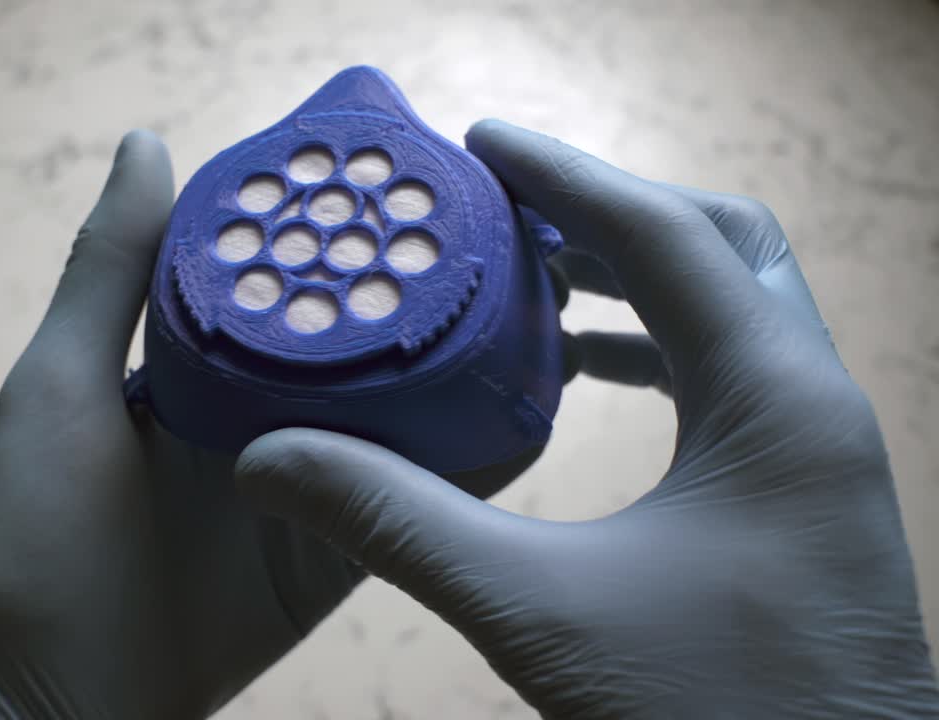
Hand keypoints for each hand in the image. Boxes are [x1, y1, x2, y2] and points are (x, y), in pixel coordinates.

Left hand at [0, 130, 564, 718]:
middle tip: (502, 239)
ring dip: (462, 367)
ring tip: (535, 307)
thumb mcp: (58, 386)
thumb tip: (151, 142)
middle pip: (362, 338)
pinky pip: (420, 501)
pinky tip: (522, 411)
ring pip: (406, 412)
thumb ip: (111, 273)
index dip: (343, 229)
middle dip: (424, 291)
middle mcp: (269, 411)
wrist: (53, 696)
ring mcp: (315, 481)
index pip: (290, 277)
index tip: (408, 179)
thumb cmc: (32, 539)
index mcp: (205, 361)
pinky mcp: (346, 549)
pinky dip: (471, 464)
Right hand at [236, 120, 938, 717]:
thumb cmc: (715, 719)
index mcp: (774, 403)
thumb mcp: (537, 614)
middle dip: (614, 213)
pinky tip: (587, 377)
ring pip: (733, 312)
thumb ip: (399, 526)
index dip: (566, 179)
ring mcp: (818, 455)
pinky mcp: (803, 499)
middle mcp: (814, 408)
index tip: (484, 146)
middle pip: (722, 247)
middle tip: (511, 212)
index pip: (665, 236)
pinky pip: (733, 378)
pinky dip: (659, 351)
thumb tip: (272, 462)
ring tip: (536, 282)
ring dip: (638, 281)